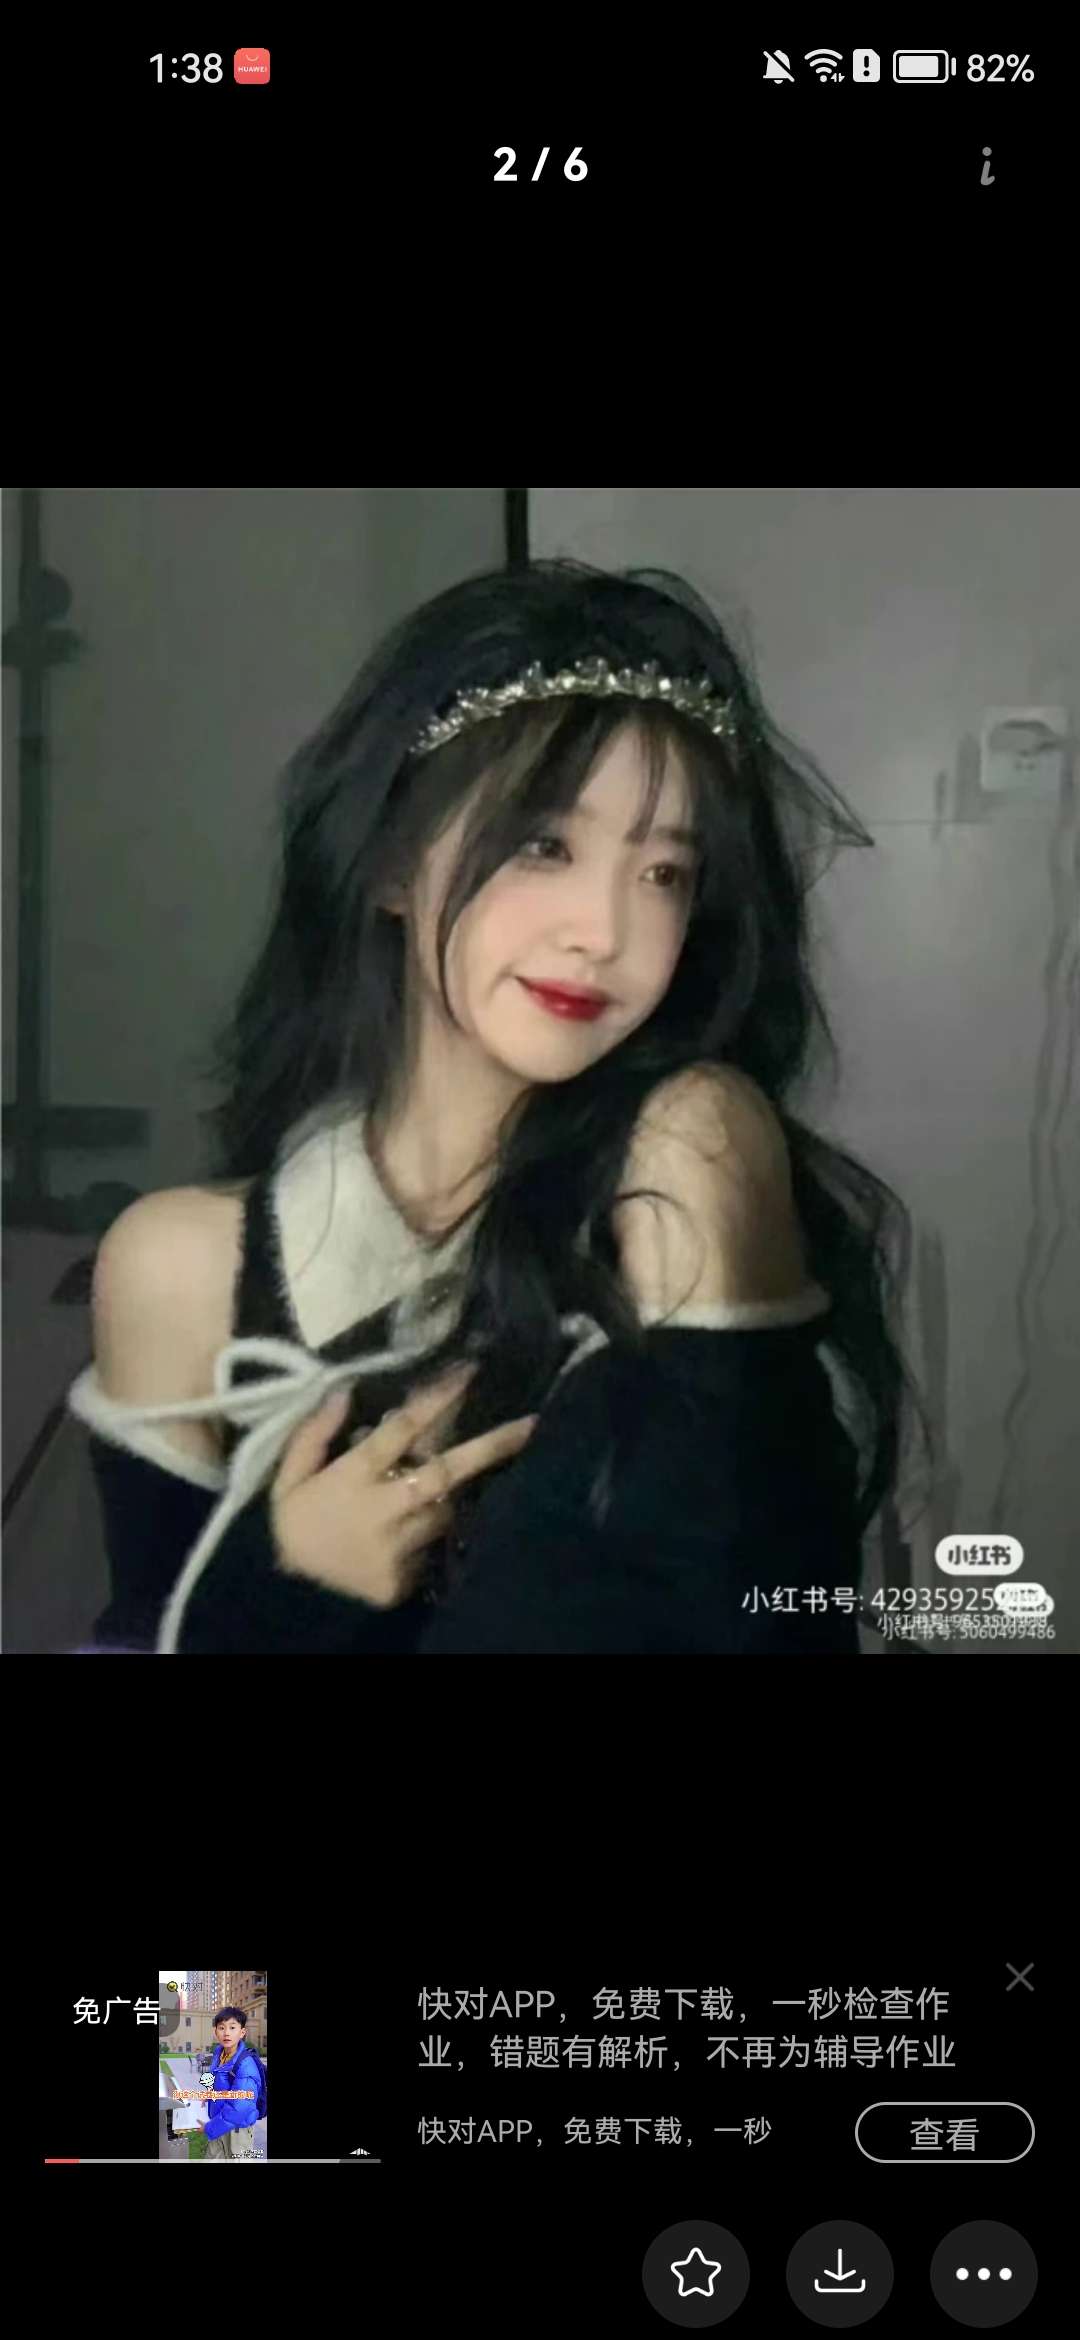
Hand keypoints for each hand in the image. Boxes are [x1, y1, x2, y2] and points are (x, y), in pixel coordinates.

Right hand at [269, 1362, 539, 1608]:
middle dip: (491, 1447)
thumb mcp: (287, 1479)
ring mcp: (400, 1545)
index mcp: (352, 1478)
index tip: (468, 1372)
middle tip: (532, 1424)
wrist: (293, 1600)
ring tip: (447, 1482)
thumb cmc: (294, 1526)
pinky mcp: (408, 1575)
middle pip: (446, 1471)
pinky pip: (434, 1542)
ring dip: (450, 1491)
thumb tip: (343, 1392)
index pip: (401, 1430)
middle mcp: (383, 1508)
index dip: (436, 1399)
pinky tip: (422, 1525)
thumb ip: (313, 1435)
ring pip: (445, 1507)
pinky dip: (432, 1528)